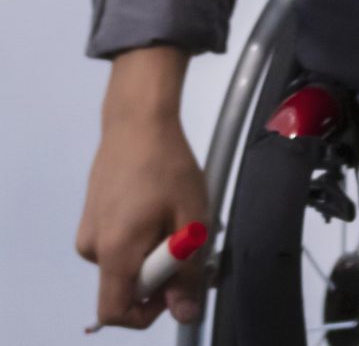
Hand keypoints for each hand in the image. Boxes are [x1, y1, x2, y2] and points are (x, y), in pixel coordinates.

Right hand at [77, 48, 207, 331]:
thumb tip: (184, 313)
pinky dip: (143, 238)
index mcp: (113, 252)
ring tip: (179, 216)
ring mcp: (88, 232)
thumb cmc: (167, 166)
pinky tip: (162, 208)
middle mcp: (92, 249)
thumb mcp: (191, 219)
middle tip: (192, 243)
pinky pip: (120, 245)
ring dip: (155, 253)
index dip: (149, 312)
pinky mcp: (92, 218)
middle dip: (162, 276)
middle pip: (126, 287)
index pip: (115, 311)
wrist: (137, 122)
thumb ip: (186, 272)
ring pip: (127, 264)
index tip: (179, 289)